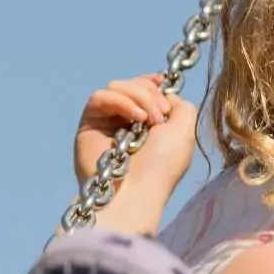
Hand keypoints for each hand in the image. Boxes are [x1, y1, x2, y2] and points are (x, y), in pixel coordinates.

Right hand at [75, 75, 198, 203]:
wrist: (137, 191)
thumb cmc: (163, 165)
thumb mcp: (185, 130)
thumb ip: (180, 105)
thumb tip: (161, 90)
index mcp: (149, 123)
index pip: (146, 88)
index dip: (152, 83)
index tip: (160, 83)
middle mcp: (127, 121)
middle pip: (133, 84)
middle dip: (150, 94)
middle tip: (159, 117)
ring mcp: (106, 121)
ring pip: (117, 86)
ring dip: (138, 97)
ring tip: (148, 121)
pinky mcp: (88, 124)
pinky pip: (100, 97)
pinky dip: (121, 101)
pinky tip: (135, 119)